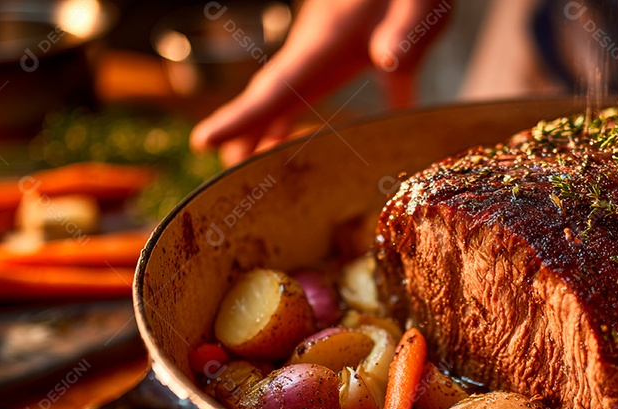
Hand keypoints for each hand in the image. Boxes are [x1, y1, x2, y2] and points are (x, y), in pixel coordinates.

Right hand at [191, 0, 449, 164]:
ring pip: (279, 96)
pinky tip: (292, 140)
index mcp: (325, 44)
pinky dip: (287, 119)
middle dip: (240, 137)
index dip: (240, 117)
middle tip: (222, 182)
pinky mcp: (332, 49)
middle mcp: (310, 49)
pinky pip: (301, 90)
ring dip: (260, 131)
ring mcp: (317, 48)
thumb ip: (402, 33)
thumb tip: (388, 60)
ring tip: (245, 173)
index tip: (203, 141)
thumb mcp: (414, 6)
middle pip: (267, 99)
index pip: (275, 88)